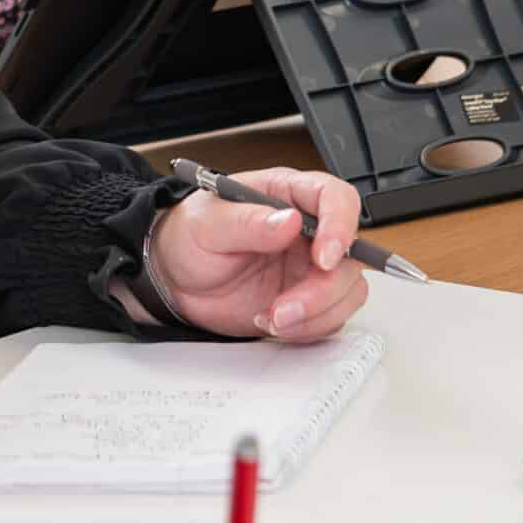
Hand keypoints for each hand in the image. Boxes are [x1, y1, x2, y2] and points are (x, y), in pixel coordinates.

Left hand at [141, 166, 369, 341]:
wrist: (173, 280)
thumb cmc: (187, 237)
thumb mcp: (207, 224)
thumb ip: (248, 221)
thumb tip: (289, 220)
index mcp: (286, 194)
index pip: (336, 198)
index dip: (341, 226)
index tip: (325, 257)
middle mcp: (307, 230)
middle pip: (349, 254)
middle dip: (323, 288)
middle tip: (286, 308)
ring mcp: (309, 267)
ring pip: (346, 289)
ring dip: (316, 313)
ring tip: (271, 318)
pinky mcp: (307, 299)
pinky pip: (330, 317)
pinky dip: (307, 328)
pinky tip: (270, 322)